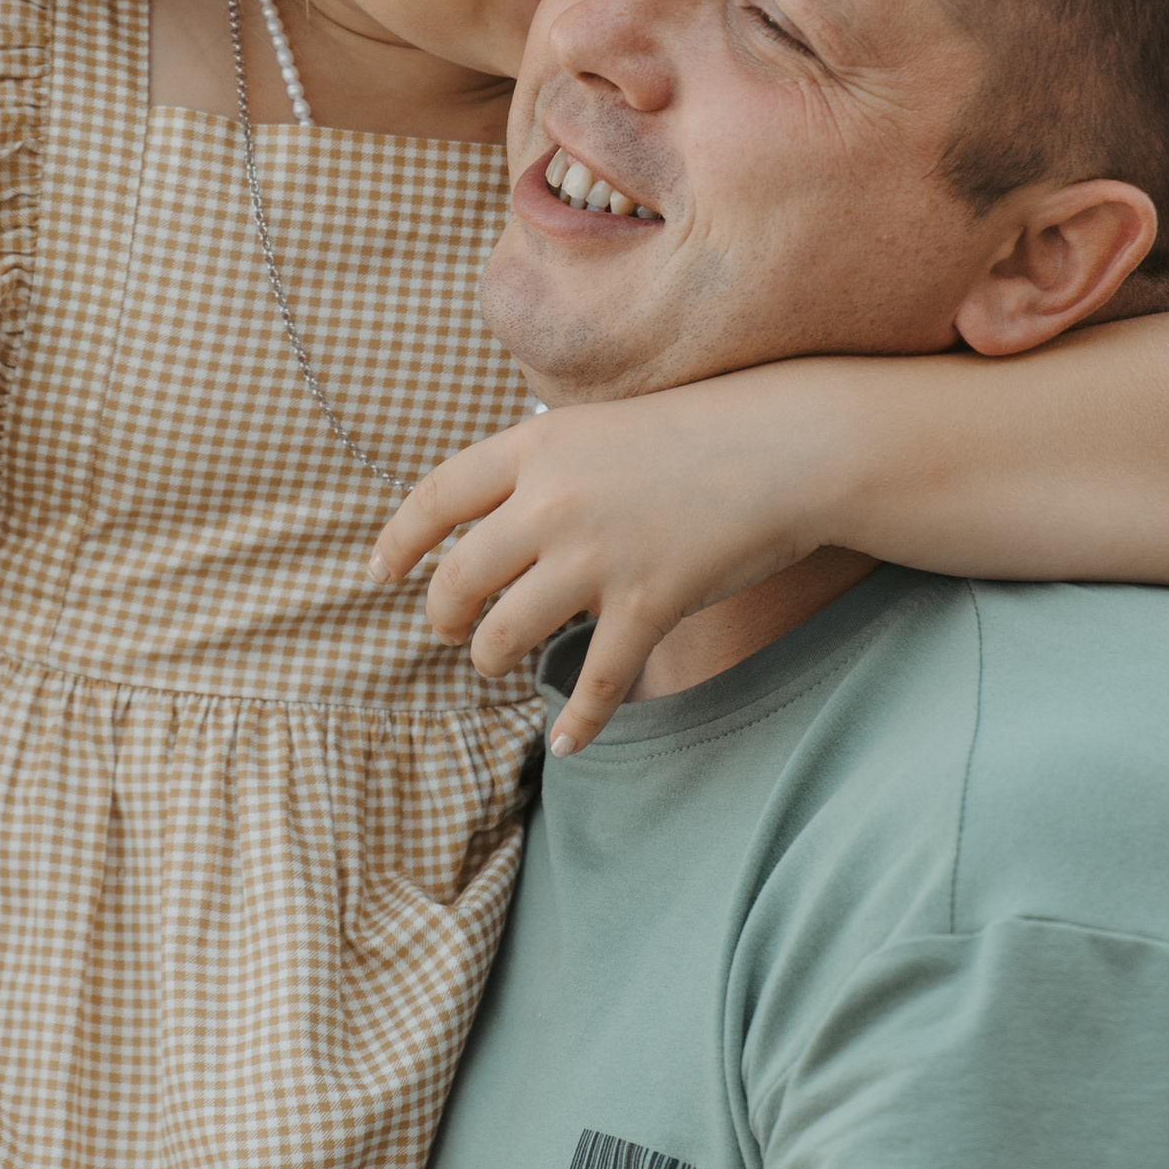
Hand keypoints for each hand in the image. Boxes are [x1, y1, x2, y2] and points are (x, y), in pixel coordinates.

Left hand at [375, 379, 839, 752]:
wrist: (787, 445)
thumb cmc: (696, 431)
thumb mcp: (598, 426)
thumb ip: (542, 467)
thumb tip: (489, 513)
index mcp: (535, 447)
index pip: (436, 497)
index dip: (398, 539)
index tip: (381, 572)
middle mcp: (554, 502)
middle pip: (458, 579)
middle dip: (443, 615)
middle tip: (450, 628)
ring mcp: (599, 556)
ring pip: (506, 634)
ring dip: (493, 659)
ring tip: (499, 663)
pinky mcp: (648, 603)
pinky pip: (596, 681)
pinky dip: (578, 721)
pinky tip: (566, 742)